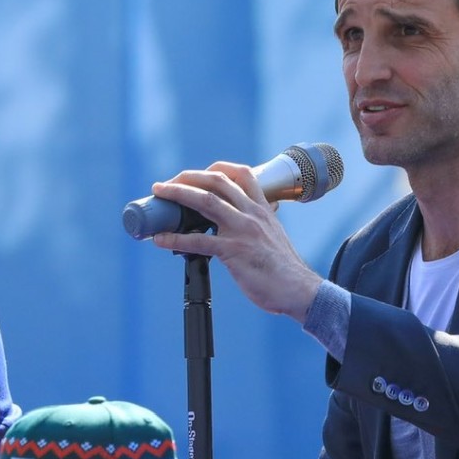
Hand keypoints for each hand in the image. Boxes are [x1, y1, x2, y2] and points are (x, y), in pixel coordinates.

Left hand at [147, 162, 323, 319]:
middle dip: (188, 177)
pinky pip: (198, 240)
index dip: (218, 168)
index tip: (200, 172)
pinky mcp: (233, 251)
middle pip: (216, 181)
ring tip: (159, 194)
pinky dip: (175, 238)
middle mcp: (252, 214)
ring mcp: (242, 230)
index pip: (242, 175)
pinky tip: (161, 239)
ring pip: (205, 202)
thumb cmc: (286, 269)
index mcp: (263, 209)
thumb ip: (260, 227)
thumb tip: (246, 229)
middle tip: (168, 183)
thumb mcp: (275, 236)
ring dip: (178, 194)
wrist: (299, 289)